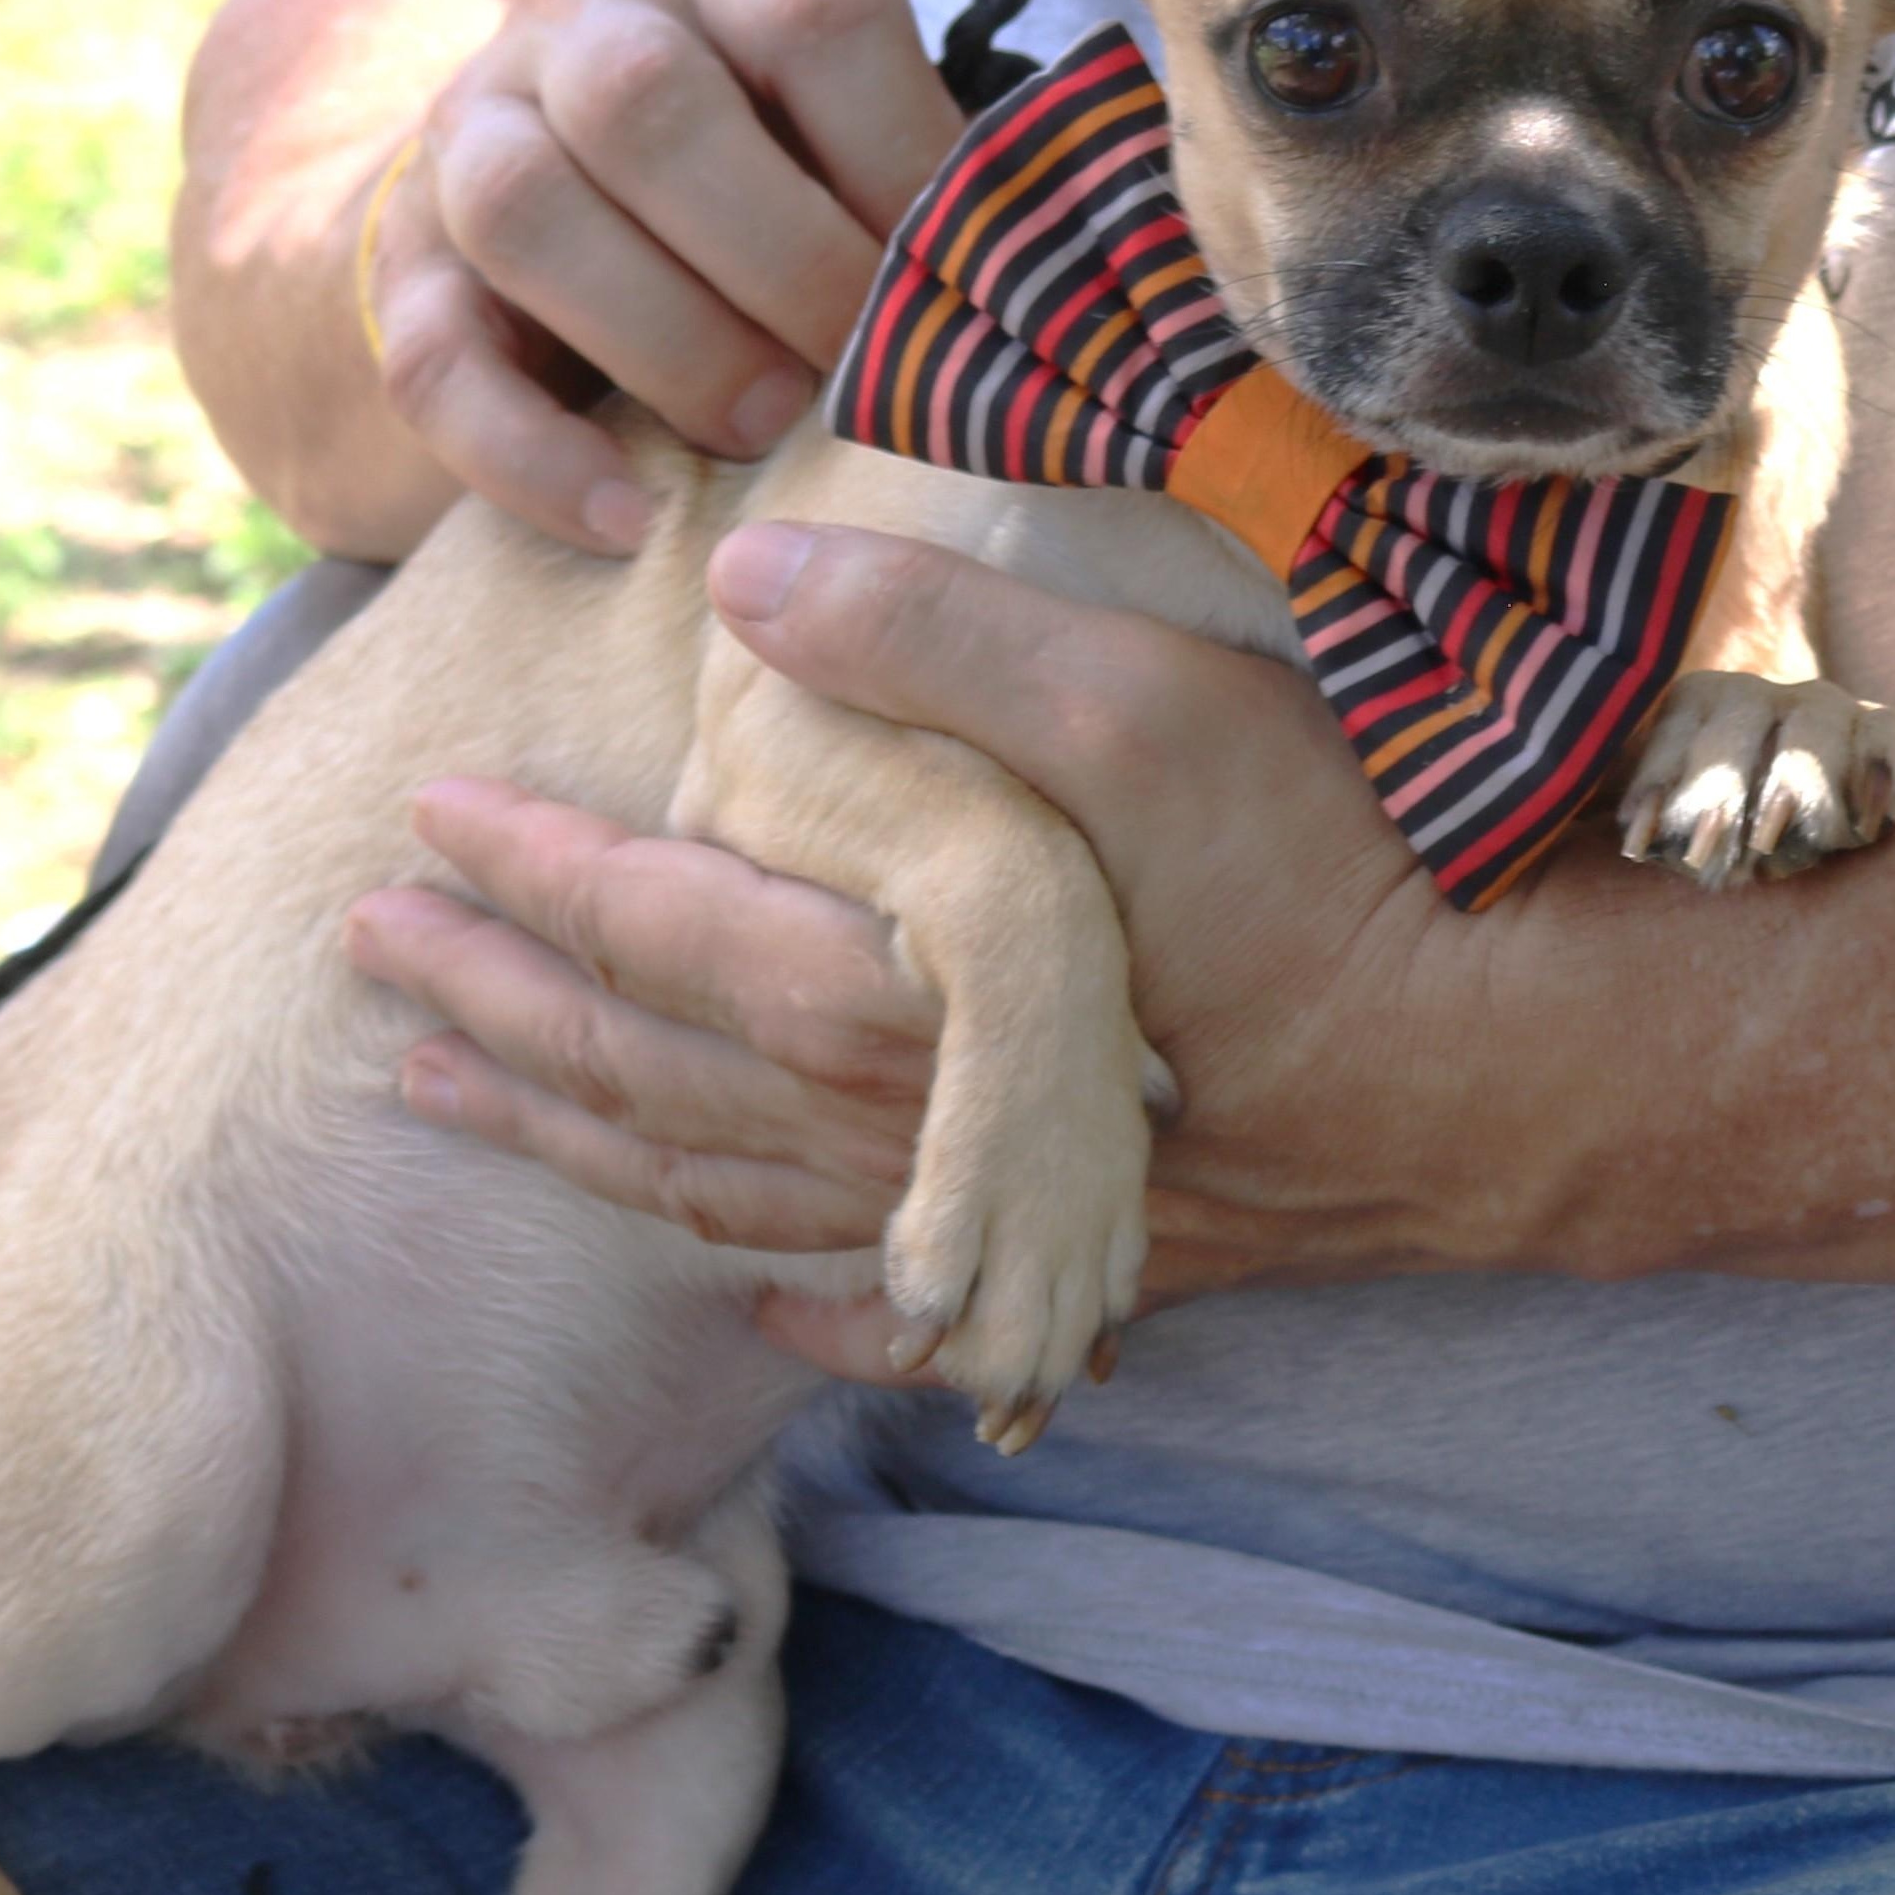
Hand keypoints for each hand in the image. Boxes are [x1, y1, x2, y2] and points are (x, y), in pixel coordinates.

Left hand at [344, 521, 1593, 1381]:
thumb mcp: (1147, 709)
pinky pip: (876, 1310)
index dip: (531, 881)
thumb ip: (943, 638)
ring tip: (458, 1102)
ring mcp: (981, 1222)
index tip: (426, 824)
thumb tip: (754, 584)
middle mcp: (904, 1139)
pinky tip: (733, 1290)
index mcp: (895, 1003)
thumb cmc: (1344, 880)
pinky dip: (783, 1300)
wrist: (1525, 1075)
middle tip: (369, 962)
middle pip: (645, 1084)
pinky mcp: (1068, 1260)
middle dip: (495, 1017)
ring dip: (577, 1144)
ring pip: (719, 1201)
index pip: (658, 940)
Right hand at [359, 0, 963, 551]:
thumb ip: (935, 179)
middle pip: (643, 101)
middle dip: (779, 259)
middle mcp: (581, 8)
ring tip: (762, 434)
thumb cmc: (778, 176)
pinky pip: (434, 359)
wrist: (558, 202)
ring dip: (664, 338)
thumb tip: (1065, 306)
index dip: (900, 155)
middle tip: (861, 374)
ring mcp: (470, 126)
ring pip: (521, 205)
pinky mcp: (402, 268)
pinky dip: (533, 457)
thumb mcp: (857, 128)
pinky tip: (631, 521)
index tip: (965, 284)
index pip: (811, 6)